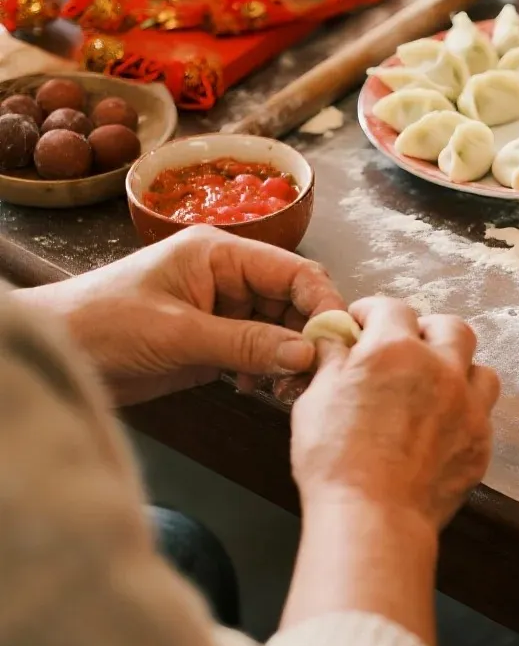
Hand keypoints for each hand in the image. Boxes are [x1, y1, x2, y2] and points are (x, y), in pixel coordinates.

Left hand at [18, 226, 344, 405]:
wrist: (56, 352)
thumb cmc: (102, 325)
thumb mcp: (178, 334)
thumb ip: (246, 344)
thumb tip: (307, 353)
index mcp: (221, 253)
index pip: (294, 271)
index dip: (322, 304)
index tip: (336, 344)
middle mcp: (227, 275)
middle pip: (293, 300)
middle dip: (307, 337)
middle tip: (313, 379)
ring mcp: (221, 308)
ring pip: (280, 329)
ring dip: (289, 359)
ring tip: (284, 392)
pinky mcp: (211, 339)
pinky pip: (258, 350)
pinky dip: (266, 371)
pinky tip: (258, 391)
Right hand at [290, 297, 499, 530]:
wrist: (373, 518)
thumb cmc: (335, 460)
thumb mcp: (316, 399)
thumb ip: (332, 361)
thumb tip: (334, 339)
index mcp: (394, 350)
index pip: (392, 308)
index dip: (374, 312)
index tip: (363, 324)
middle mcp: (440, 369)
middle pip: (450, 327)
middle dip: (427, 331)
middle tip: (405, 349)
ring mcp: (467, 405)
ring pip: (479, 368)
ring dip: (458, 369)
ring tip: (435, 385)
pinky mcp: (480, 441)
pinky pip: (482, 413)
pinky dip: (465, 411)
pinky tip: (442, 426)